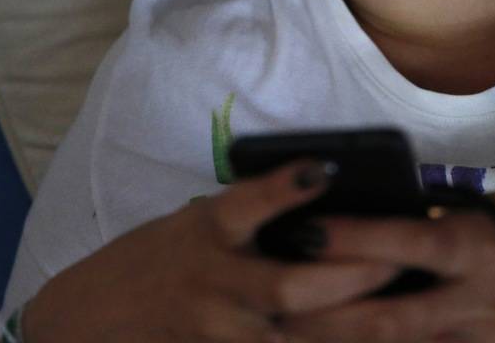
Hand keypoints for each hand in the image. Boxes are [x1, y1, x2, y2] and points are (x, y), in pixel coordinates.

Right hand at [21, 160, 399, 341]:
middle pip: (291, 287)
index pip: (247, 204)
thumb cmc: (155, 260)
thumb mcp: (195, 223)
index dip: (285, 187)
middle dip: (352, 278)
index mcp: (207, 231)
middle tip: (401, 263)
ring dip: (352, 330)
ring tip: (405, 318)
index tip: (325, 169)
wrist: (89, 320)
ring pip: (296, 338)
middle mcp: (216, 283)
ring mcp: (220, 331)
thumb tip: (329, 193)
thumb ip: (253, 215)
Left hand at [277, 193, 494, 342]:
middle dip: (324, 316)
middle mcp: (463, 299)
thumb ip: (456, 210)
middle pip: (382, 315)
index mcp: (470, 248)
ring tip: (288, 337)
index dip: (350, 238)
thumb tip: (412, 203)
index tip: (303, 230)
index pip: (400, 242)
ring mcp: (467, 339)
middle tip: (272, 307)